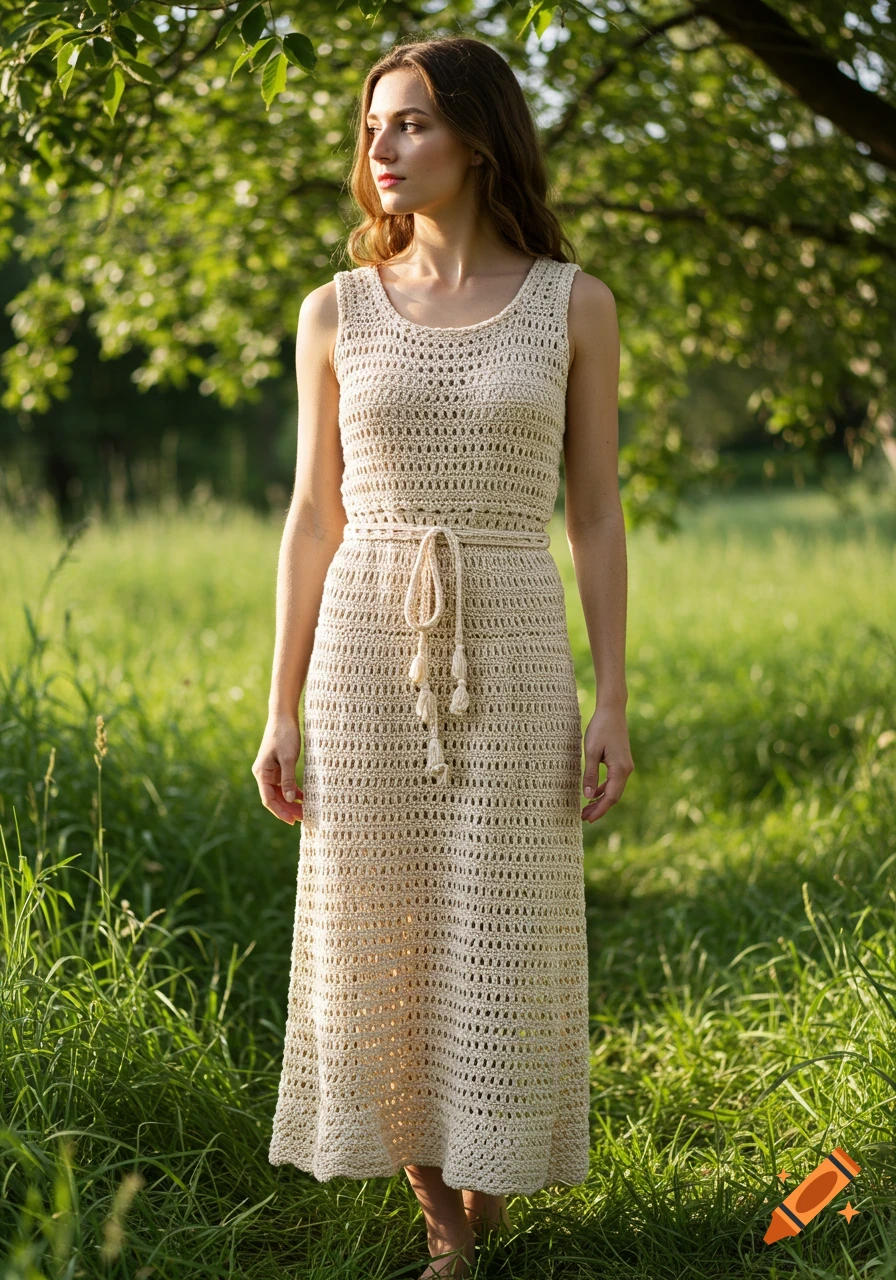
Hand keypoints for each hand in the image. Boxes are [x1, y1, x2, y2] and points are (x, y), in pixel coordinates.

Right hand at [252, 714, 305, 824]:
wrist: (283, 717)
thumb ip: (288, 779)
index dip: (280, 812)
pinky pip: (284, 784)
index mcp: (262, 773)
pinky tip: (303, 797)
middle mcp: (263, 774)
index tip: (292, 821)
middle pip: (274, 797)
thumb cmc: (285, 735)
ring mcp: (270, 770)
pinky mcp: (278, 766)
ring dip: (291, 802)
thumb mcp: (288, 758)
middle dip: (287, 809)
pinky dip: (293, 791)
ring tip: (305, 811)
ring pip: (280, 792)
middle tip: (303, 818)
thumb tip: (290, 799)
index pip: (269, 799)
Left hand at [581, 705, 633, 822]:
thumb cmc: (600, 728)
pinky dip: (604, 789)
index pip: (610, 797)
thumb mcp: (591, 751)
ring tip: (586, 809)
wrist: (612, 711)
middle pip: (614, 796)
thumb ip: (590, 774)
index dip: (599, 810)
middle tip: (584, 818)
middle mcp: (626, 770)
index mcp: (620, 769)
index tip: (587, 819)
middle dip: (599, 808)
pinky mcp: (622, 762)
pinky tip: (593, 793)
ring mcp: (625, 766)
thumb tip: (588, 795)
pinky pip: (613, 781)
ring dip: (601, 800)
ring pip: (614, 790)